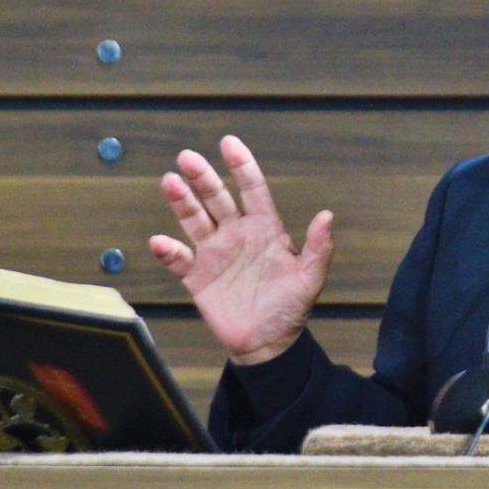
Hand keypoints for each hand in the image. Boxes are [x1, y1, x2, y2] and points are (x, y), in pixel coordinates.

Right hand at [149, 135, 334, 365]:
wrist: (268, 345)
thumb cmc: (290, 307)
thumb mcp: (310, 279)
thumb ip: (318, 248)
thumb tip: (327, 215)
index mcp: (264, 229)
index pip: (252, 190)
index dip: (242, 167)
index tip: (229, 143)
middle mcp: (236, 234)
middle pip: (217, 199)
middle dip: (203, 177)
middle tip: (188, 157)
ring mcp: (214, 253)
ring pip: (194, 220)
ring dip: (182, 202)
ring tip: (170, 181)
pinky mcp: (196, 277)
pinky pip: (179, 260)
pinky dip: (168, 251)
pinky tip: (161, 242)